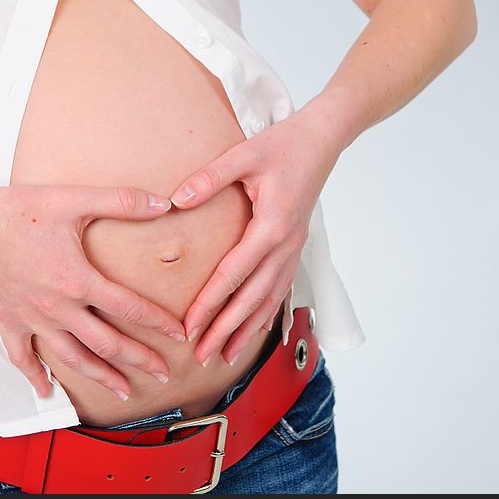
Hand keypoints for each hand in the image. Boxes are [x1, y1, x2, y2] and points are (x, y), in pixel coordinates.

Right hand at [0, 182, 185, 399]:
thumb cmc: (21, 208)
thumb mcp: (74, 199)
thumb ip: (121, 201)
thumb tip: (164, 202)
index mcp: (79, 280)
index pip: (129, 308)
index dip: (159, 322)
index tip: (181, 334)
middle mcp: (58, 307)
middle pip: (107, 343)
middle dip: (140, 360)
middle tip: (164, 375)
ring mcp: (32, 319)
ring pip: (72, 358)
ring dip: (101, 377)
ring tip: (125, 391)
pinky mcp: (8, 321)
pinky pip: (23, 358)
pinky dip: (35, 377)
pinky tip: (47, 392)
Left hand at [168, 110, 342, 366]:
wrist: (322, 140)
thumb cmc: (283, 145)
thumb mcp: (244, 155)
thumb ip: (210, 177)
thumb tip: (176, 200)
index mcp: (272, 226)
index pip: (234, 274)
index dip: (210, 304)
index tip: (189, 327)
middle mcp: (286, 245)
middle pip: (252, 298)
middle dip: (226, 330)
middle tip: (202, 357)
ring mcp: (294, 249)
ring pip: (269, 299)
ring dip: (247, 329)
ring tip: (226, 355)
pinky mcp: (295, 247)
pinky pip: (280, 288)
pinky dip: (266, 312)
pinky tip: (254, 329)